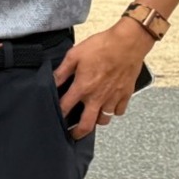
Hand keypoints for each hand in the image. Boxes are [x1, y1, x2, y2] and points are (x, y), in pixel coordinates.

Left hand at [54, 19, 152, 138]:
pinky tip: (108, 106)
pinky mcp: (126, 94)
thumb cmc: (102, 46)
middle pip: (87, 124)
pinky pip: (119, 111)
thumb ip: (62, 71)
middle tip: (73, 135)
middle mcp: (98, 96)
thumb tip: (51, 81)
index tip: (54, 118)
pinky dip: (113, 111)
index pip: (65, 107)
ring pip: (104, 120)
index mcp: (83, 87)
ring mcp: (113, 97)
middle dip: (78, 133)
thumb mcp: (74, 55)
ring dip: (96, 121)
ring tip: (90, 118)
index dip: (58, 114)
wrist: (128, 43)